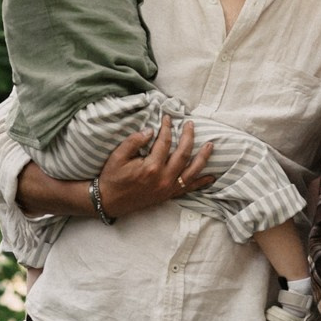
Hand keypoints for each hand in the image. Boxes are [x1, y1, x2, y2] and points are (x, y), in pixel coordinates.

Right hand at [96, 114, 216, 218]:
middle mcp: (164, 178)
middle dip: (188, 137)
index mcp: (151, 167)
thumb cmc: (112, 178)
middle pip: (183, 153)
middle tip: (191, 125)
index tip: (168, 118)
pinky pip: (189, 188)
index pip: (164, 142)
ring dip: (203, 157)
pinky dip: (201, 182)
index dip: (167, 127)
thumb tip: (150, 130)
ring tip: (210, 146)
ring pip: (192, 171)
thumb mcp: (118, 156)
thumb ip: (134, 141)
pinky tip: (211, 177)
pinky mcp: (169, 195)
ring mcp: (168, 188)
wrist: (109, 202)